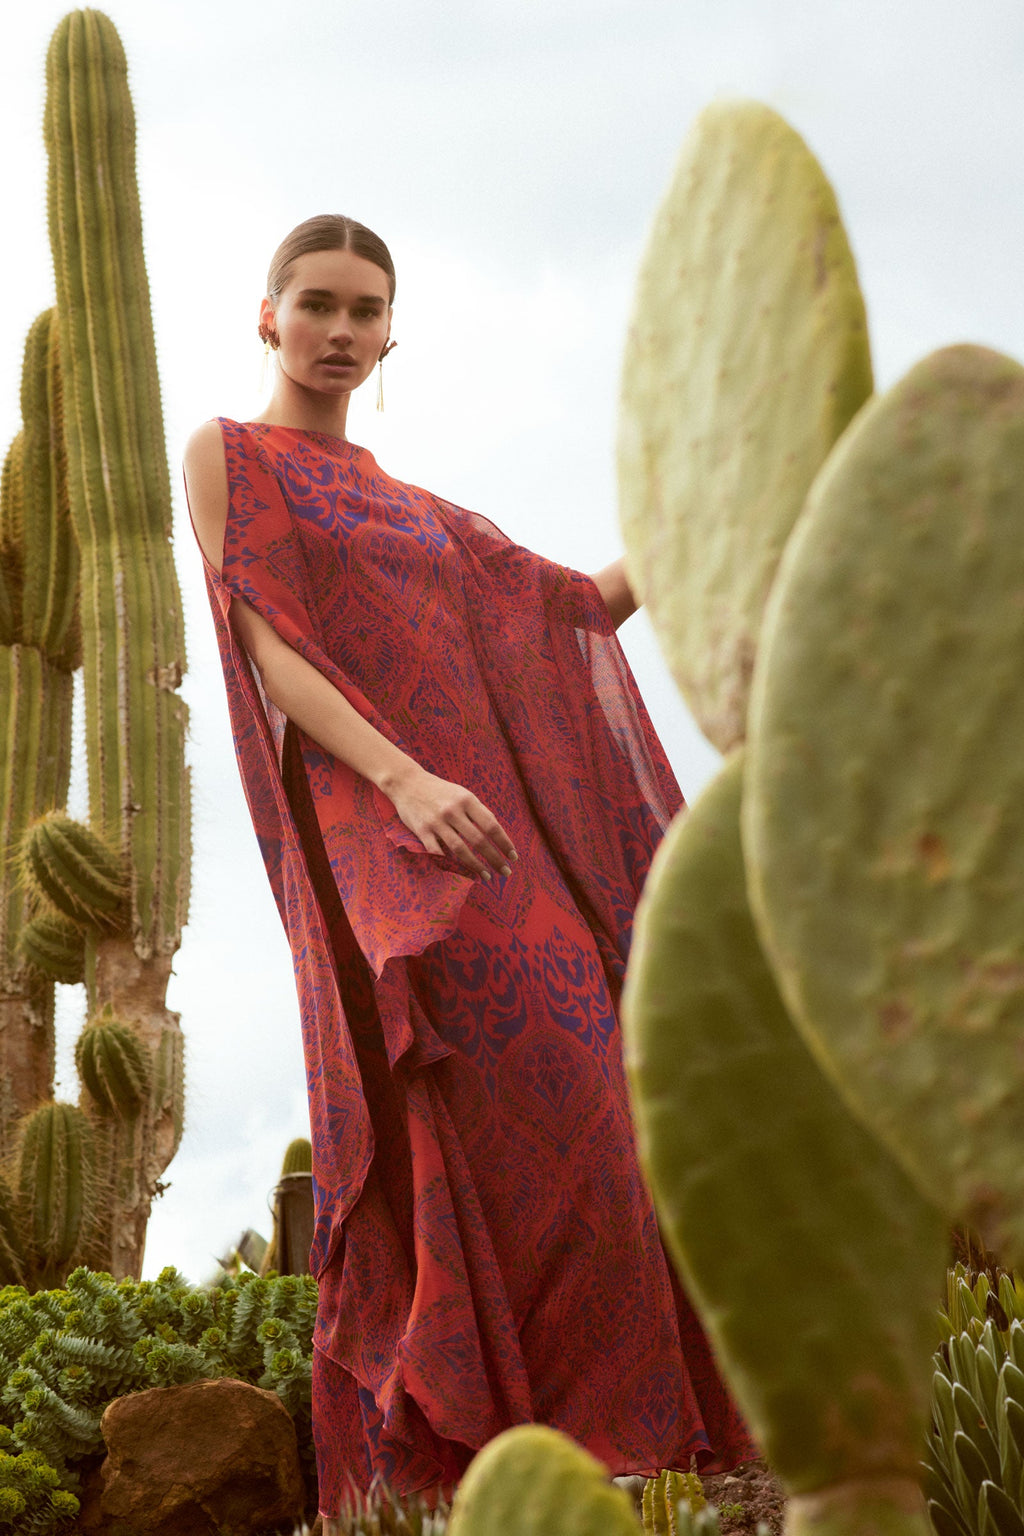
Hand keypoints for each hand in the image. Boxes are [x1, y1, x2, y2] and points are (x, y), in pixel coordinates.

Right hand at [388, 768, 517, 880]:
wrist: (407, 782)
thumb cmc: (439, 790)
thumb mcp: (462, 794)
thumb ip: (477, 811)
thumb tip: (496, 833)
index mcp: (466, 800)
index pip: (491, 825)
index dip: (504, 842)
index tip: (513, 856)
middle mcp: (453, 811)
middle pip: (478, 840)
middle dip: (495, 858)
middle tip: (506, 872)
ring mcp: (437, 822)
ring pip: (460, 849)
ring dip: (475, 865)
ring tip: (487, 876)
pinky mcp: (422, 830)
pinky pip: (437, 851)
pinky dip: (448, 861)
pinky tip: (459, 870)